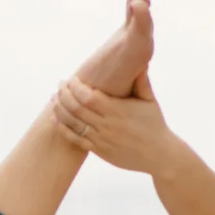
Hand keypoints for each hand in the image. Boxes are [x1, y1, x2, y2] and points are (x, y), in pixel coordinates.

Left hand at [51, 74, 181, 175]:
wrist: (159, 155)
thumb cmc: (155, 124)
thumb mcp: (150, 101)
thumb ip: (141, 81)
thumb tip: (139, 60)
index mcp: (118, 111)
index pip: (88, 97)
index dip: (75, 87)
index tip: (70, 79)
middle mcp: (107, 126)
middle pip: (76, 108)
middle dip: (64, 94)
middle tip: (59, 85)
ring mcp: (102, 140)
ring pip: (73, 123)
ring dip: (60, 110)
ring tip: (54, 99)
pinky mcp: (99, 151)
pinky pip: (75, 139)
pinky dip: (63, 128)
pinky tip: (55, 119)